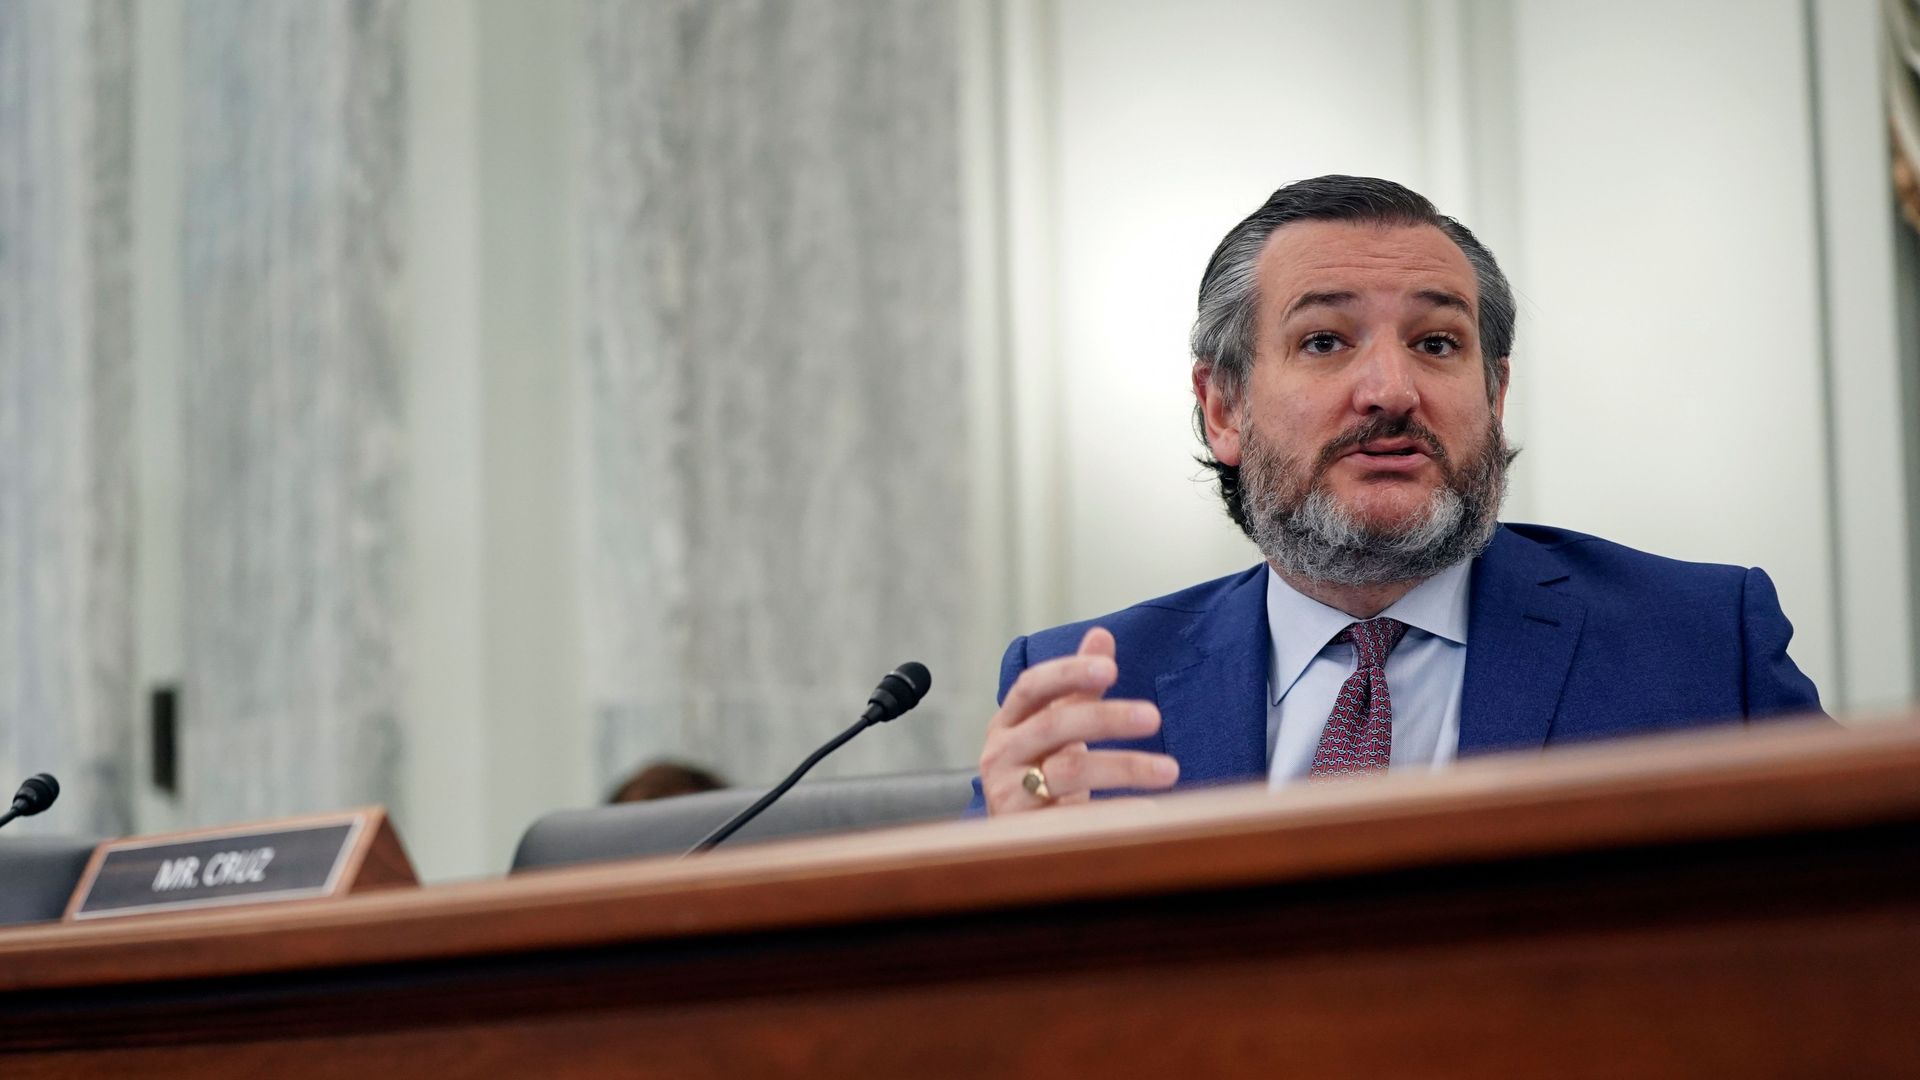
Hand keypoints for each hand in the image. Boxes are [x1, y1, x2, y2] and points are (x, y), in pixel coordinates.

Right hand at [978, 627, 1179, 814]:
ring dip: (1124, 767)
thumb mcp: (1055, 728)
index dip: (1068, 674)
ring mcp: (1009, 795)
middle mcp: (1000, 755)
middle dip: (1105, 718)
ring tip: (1169, 770)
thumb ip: (1078, 687)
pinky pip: (1077, 820)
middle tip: (1154, 716)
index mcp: (1007, 723)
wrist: (1014, 839)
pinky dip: (1116, 814)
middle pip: (1053, 727)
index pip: (1031, 687)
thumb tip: (1101, 635)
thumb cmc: (1040, 772)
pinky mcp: (1027, 833)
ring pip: (1068, 773)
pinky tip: (1149, 811)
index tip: (1110, 669)